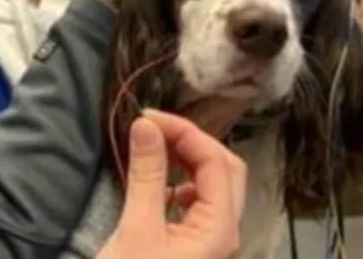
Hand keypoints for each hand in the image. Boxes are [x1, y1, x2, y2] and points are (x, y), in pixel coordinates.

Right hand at [96, 110, 246, 258]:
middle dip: (194, 142)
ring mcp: (213, 238)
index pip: (215, 161)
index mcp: (220, 228)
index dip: (185, 132)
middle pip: (226, 169)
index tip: (149, 118)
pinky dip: (184, 181)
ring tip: (159, 146)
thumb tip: (146, 125)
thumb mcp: (136, 232)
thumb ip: (146, 175)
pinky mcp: (197, 244)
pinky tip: (163, 181)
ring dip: (191, 159)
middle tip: (158, 130)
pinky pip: (200, 201)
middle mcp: (225, 231)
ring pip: (215, 184)